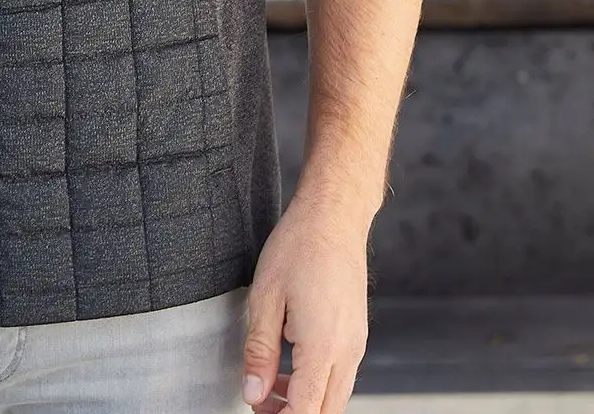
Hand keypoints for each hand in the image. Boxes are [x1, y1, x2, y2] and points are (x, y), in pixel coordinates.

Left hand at [240, 190, 369, 413]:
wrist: (334, 216)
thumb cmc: (298, 247)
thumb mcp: (265, 297)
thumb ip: (259, 351)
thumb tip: (253, 394)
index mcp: (323, 347)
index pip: (306, 412)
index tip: (256, 410)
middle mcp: (347, 352)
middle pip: (326, 411)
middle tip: (260, 400)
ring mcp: (357, 343)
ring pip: (335, 396)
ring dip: (305, 400)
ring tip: (269, 382)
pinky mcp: (357, 333)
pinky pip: (340, 374)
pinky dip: (317, 382)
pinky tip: (290, 360)